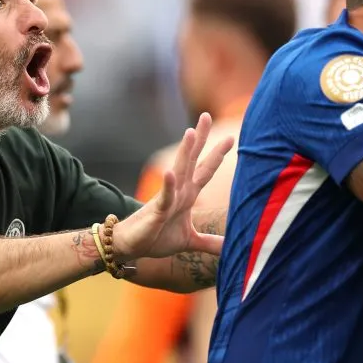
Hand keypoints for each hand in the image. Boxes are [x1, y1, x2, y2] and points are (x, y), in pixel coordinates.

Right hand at [113, 113, 233, 260]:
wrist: (131, 247)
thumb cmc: (157, 238)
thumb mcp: (190, 241)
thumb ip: (210, 243)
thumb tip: (231, 248)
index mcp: (187, 195)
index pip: (205, 170)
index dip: (217, 154)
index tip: (230, 136)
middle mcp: (179, 191)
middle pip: (192, 160)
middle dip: (201, 138)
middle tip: (207, 114)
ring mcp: (167, 198)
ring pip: (178, 171)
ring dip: (184, 152)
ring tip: (190, 132)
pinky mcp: (156, 211)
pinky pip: (164, 196)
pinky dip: (167, 185)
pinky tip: (169, 172)